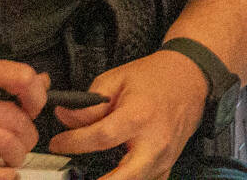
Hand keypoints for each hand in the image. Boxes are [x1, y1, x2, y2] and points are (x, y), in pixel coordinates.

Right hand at [0, 56, 45, 179]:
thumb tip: (34, 81)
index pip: (16, 77)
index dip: (36, 92)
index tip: (36, 100)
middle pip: (15, 118)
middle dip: (30, 130)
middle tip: (26, 132)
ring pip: (4, 144)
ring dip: (19, 152)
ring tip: (15, 152)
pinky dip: (0, 175)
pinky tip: (6, 173)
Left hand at [47, 49, 208, 179]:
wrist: (188, 78)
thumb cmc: (153, 77)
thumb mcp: (116, 79)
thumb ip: (89, 104)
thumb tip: (66, 120)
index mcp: (138, 116)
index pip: (100, 137)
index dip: (74, 143)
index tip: (57, 143)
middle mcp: (154, 141)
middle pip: (123, 177)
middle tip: (74, 176)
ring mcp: (164, 157)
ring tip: (91, 174)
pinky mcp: (168, 164)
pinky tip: (116, 176)